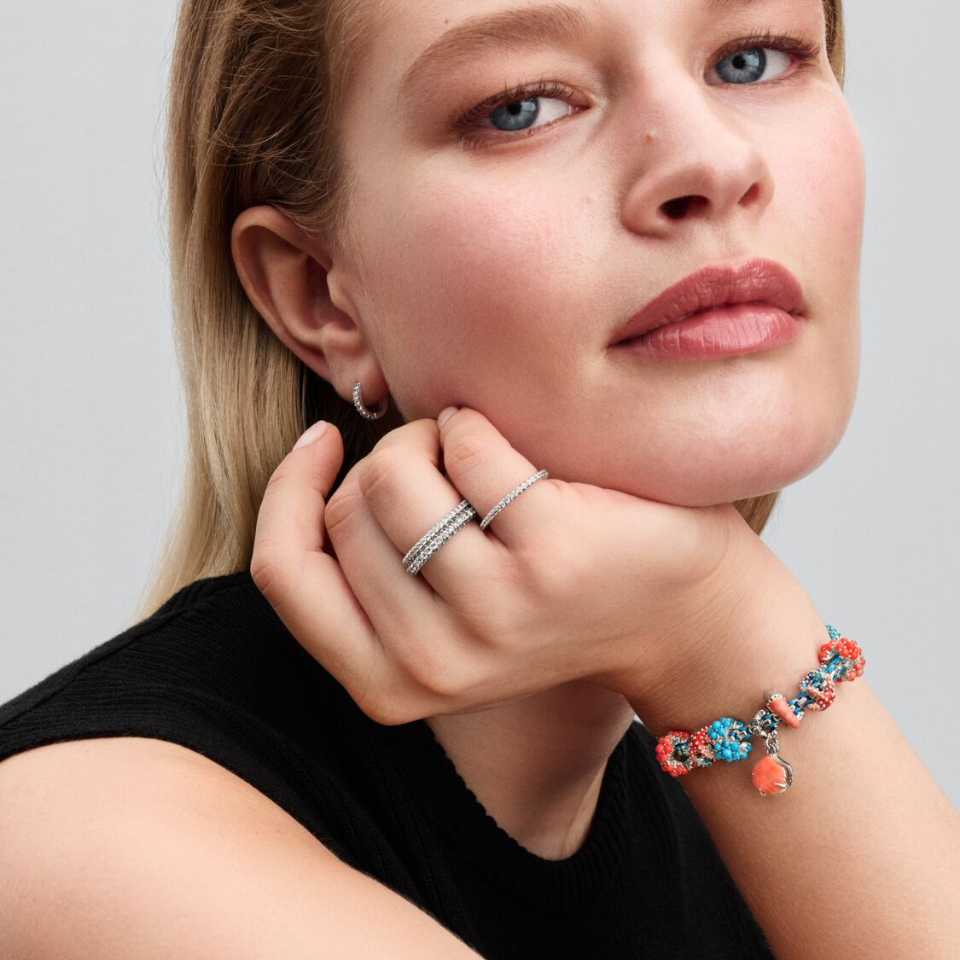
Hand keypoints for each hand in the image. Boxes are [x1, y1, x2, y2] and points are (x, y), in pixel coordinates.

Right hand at [251, 408, 766, 724]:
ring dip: (432, 438)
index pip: (282, 571)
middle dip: (388, 460)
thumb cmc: (546, 591)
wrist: (681, 610)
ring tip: (485, 460)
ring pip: (393, 472)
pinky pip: (465, 445)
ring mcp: (491, 613)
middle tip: (447, 468)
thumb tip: (314, 455)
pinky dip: (482, 424)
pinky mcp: (547, 556)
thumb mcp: (440, 608)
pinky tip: (525, 453)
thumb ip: (370, 563)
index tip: (324, 440)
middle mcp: (434, 662)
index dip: (287, 490)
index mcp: (390, 684)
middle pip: (345, 506)